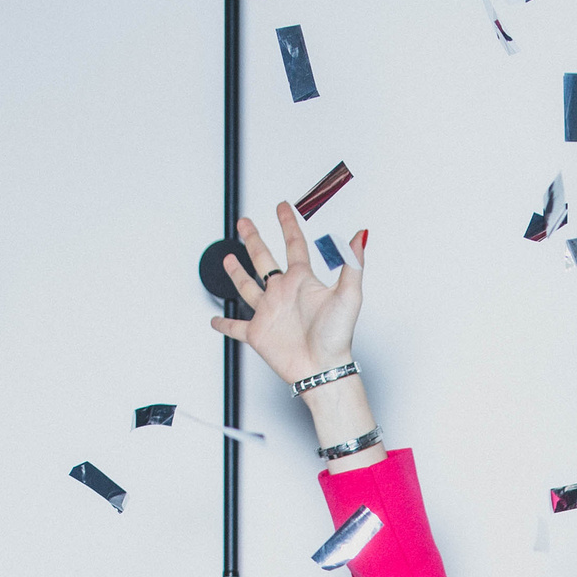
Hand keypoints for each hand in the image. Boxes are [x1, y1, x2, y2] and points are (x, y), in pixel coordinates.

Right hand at [208, 202, 364, 388]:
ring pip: (247, 287)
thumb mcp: (349, 295)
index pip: (294, 244)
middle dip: (253, 239)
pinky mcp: (258, 334)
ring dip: (237, 273)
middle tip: (245, 223)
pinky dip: (224, 324)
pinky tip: (216, 321)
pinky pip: (236, 327)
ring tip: (229, 260)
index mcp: (302, 282)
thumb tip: (361, 236)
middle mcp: (283, 294)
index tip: (282, 207)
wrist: (322, 369)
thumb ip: (353, 262)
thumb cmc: (338, 337)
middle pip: (264, 259)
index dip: (287, 224)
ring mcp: (269, 313)